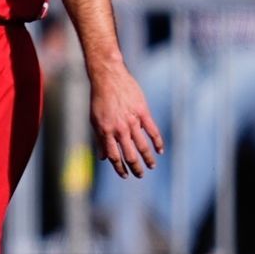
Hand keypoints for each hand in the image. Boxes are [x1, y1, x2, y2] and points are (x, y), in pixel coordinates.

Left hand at [90, 63, 163, 178]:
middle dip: (135, 168)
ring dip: (147, 159)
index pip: (114, 156)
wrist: (108, 78)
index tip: (124, 175)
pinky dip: (157, 142)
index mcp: (106, 132)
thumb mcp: (94, 120)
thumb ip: (100, 139)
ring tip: (151, 166)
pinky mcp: (143, 113)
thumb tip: (102, 158)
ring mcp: (132, 121)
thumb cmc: (99, 100)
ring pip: (142, 146)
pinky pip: (152, 131)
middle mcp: (119, 129)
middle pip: (129, 155)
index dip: (119, 168)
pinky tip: (160, 150)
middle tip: (140, 175)